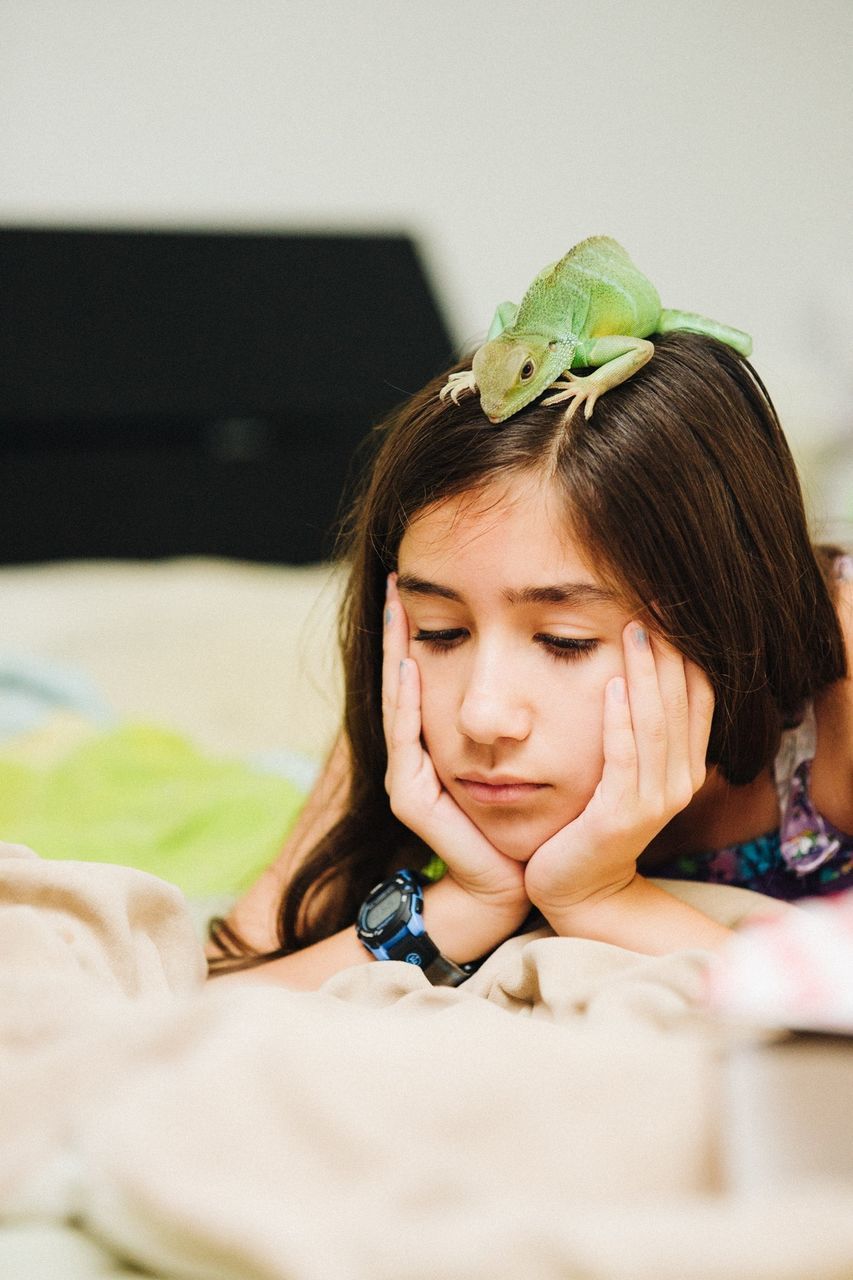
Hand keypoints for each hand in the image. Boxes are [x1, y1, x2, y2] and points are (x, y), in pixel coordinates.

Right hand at [382, 574, 527, 916]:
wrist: (512, 881)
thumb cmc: (527, 820)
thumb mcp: (524, 754)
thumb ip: (524, 715)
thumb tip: (555, 663)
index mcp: (439, 742)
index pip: (425, 675)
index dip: (421, 631)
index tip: (419, 585)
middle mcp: (416, 754)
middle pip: (401, 680)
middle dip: (397, 631)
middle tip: (394, 582)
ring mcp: (407, 775)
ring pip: (398, 701)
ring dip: (394, 654)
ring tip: (395, 609)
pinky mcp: (410, 797)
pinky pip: (406, 739)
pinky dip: (406, 701)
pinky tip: (410, 663)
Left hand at [524, 622, 713, 920]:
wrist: (579, 887)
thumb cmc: (593, 822)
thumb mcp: (625, 773)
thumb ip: (638, 733)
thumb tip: (632, 673)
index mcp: (684, 766)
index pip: (699, 698)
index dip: (688, 653)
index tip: (669, 609)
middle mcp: (679, 781)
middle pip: (681, 702)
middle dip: (669, 651)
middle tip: (654, 603)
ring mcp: (655, 800)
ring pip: (657, 723)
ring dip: (646, 674)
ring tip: (635, 631)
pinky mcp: (621, 814)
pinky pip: (624, 757)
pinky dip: (620, 719)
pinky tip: (611, 685)